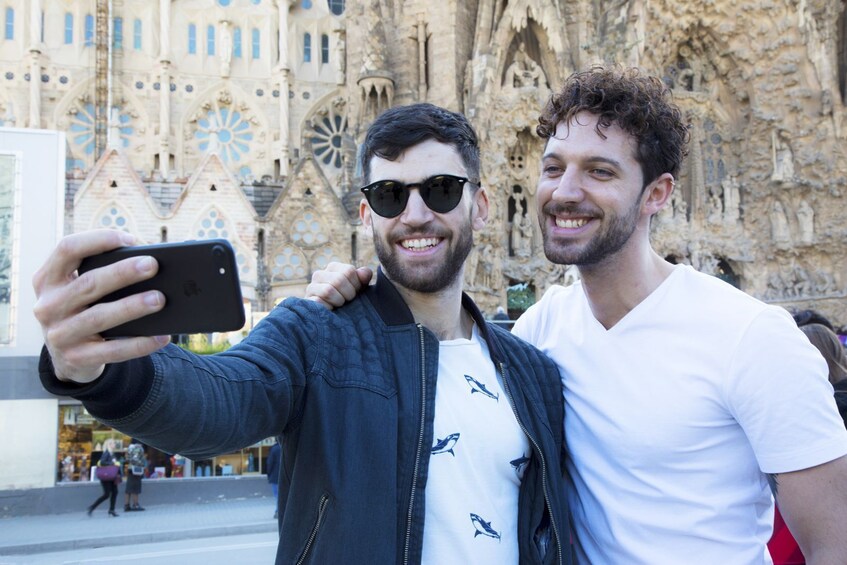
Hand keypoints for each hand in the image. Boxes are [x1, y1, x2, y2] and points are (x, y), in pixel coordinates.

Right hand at [32, 230, 170, 383]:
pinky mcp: (76, 359)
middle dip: (122, 273)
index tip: (129, 238)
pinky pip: (113, 350)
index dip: (98, 240)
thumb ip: (101, 271)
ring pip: (99, 317)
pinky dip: (140, 343)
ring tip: (160, 299)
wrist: (68, 357)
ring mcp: (59, 334)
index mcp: (48, 279)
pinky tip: (162, 336)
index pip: (67, 249)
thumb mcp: (79, 289)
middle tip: (153, 265)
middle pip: (88, 283)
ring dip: (132, 307)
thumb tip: (147, 261)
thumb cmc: (83, 309)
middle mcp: (47, 305)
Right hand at [305, 262, 372, 309]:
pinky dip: (329, 308)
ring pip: (328, 291)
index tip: (356, 292)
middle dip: (348, 294)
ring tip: (339, 305)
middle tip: (348, 300)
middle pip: (339, 280)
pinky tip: (331, 310)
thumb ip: (364, 278)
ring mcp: (311, 288)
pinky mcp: (307, 301)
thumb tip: (365, 273)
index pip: (348, 271)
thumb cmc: (347, 298)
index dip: (356, 284)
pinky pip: (318, 302)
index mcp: (333, 268)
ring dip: (339, 301)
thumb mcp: (358, 287)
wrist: (331, 317)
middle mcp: (319, 274)